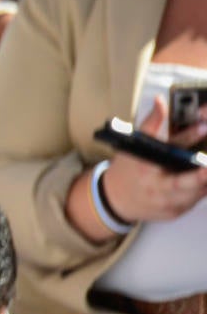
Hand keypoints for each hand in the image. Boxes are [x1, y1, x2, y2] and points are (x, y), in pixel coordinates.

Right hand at [98, 94, 206, 222]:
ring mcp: (166, 204)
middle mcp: (156, 189)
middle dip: (202, 175)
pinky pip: (195, 201)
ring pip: (196, 193)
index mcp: (146, 168)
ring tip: (206, 169)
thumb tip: (161, 101)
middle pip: (186, 183)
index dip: (189, 137)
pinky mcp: (174, 213)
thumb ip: (151, 123)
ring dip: (205, 181)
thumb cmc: (128, 169)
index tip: (203, 126)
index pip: (169, 150)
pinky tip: (204, 180)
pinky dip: (202, 190)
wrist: (115, 199)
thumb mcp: (133, 144)